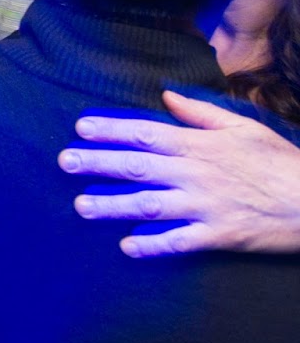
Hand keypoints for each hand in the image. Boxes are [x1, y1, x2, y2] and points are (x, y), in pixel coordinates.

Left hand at [58, 90, 299, 255]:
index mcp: (199, 146)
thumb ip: (201, 112)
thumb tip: (167, 95)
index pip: (146, 133)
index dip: (111, 130)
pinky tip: (127, 246)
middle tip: (64, 162)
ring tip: (82, 206)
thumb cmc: (279, 161)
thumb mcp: (244, 128)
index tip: (80, 128)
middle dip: (98, 163)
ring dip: (112, 206)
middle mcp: (196, 175)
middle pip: (138, 167)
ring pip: (149, 205)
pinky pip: (178, 242)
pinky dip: (152, 245)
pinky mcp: (218, 236)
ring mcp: (204, 207)